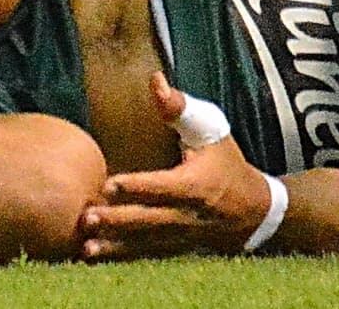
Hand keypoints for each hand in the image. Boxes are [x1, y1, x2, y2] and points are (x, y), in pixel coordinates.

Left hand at [76, 80, 278, 257]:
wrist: (252, 210)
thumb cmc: (227, 164)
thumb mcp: (211, 131)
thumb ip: (181, 108)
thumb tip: (156, 82)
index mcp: (196, 184)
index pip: (164, 186)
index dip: (138, 186)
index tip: (110, 184)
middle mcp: (186, 215)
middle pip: (149, 220)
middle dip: (118, 219)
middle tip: (88, 217)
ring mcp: (178, 236)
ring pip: (142, 243)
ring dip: (114, 244)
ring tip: (86, 245)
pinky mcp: (170, 248)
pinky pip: (143, 255)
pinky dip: (119, 256)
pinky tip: (93, 255)